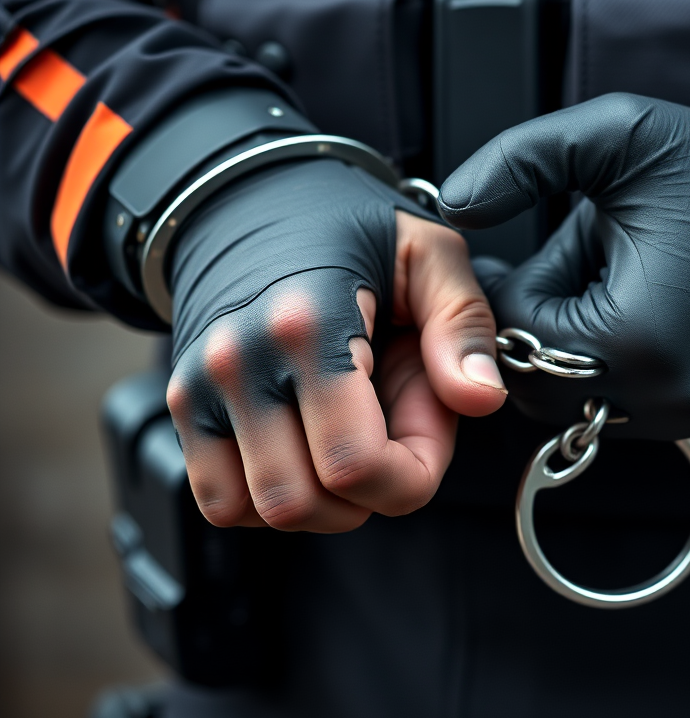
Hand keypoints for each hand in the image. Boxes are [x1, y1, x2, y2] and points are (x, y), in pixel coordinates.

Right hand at [166, 158, 505, 531]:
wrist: (250, 206)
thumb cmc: (349, 234)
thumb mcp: (430, 255)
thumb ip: (463, 325)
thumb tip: (481, 397)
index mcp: (308, 324)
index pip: (354, 465)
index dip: (407, 478)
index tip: (424, 440)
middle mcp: (239, 360)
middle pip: (305, 503)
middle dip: (366, 496)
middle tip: (388, 443)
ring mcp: (199, 387)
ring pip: (262, 511)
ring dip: (321, 503)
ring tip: (347, 442)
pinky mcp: (181, 407)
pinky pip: (220, 502)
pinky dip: (270, 499)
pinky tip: (305, 449)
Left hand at [438, 93, 689, 439]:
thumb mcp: (616, 136)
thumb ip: (520, 160)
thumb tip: (454, 206)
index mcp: (635, 336)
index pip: (518, 332)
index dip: (514, 285)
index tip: (545, 247)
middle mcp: (658, 393)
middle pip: (534, 379)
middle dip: (535, 320)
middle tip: (567, 265)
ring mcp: (677, 411)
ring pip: (566, 398)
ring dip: (563, 344)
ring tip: (600, 286)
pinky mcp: (689, 413)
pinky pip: (606, 402)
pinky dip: (596, 362)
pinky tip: (623, 313)